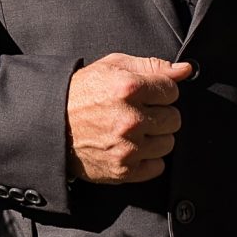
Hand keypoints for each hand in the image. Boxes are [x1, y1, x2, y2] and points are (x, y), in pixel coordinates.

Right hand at [66, 53, 192, 183]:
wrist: (50, 124)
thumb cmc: (82, 92)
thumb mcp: (112, 66)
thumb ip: (151, 66)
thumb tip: (185, 69)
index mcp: (128, 88)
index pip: (172, 91)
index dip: (160, 91)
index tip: (147, 94)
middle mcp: (130, 119)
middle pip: (174, 118)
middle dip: (159, 114)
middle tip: (139, 112)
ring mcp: (127, 147)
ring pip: (168, 143)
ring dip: (154, 137)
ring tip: (133, 130)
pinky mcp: (123, 170)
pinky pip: (157, 166)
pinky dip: (147, 158)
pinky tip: (130, 147)